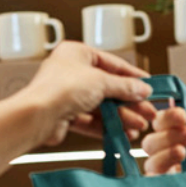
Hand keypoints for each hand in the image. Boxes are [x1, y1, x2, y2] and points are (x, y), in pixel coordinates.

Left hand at [21, 42, 155, 145]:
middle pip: (108, 87)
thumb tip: (142, 88)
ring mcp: (67, 94)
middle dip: (130, 102)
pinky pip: (91, 120)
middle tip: (148, 111)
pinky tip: (122, 133)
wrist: (36, 116)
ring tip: (138, 126)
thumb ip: (125, 86)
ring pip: (101, 106)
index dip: (133, 76)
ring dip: (121, 117)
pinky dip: (107, 127)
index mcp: (77, 53)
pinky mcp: (65, 115)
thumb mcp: (101, 82)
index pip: (112, 63)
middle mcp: (71, 72)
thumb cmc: (60, 89)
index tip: (149, 86)